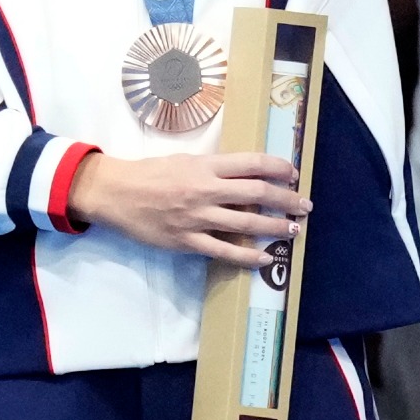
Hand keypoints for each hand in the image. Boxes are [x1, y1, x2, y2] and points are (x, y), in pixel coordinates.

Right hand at [66, 150, 309, 265]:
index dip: (278, 168)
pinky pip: (225, 251)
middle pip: (257, 193)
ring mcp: (197, 217)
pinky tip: (265, 259)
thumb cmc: (148, 172)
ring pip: (247, 223)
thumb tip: (243, 175)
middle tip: (304, 205)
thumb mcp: (183, 160)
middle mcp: (205, 190)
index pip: (251, 163)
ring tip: (293, 229)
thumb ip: (212, 168)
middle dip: (286, 199)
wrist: (114, 193)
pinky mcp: (188, 241)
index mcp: (204, 166)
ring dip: (275, 227)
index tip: (293, 173)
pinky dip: (248, 256)